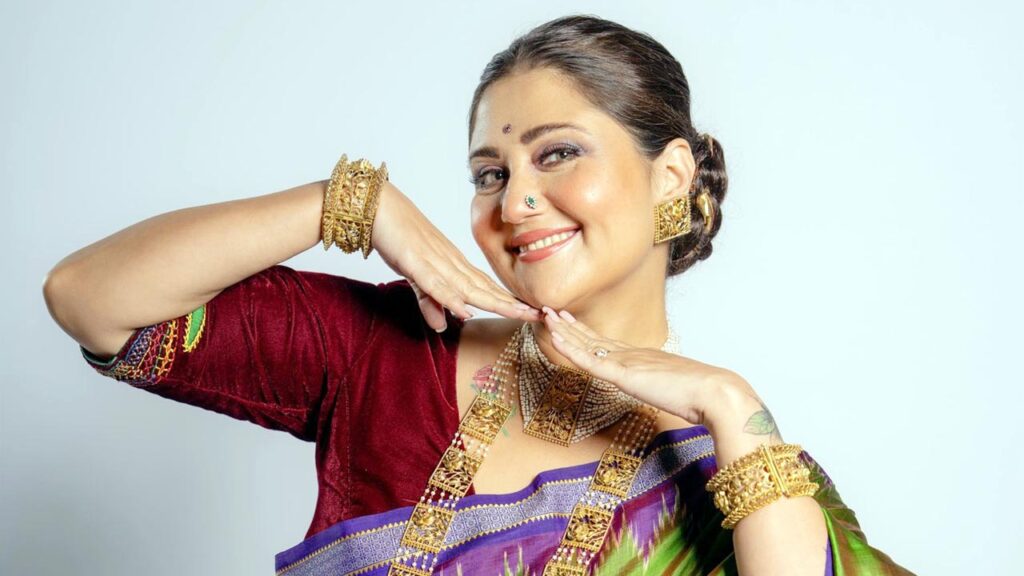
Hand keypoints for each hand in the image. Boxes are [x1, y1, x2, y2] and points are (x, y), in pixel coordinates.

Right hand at [370, 181, 541, 330]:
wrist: (378, 206)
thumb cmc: (398, 237)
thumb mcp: (415, 276)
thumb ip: (429, 300)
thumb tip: (442, 325)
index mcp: (454, 264)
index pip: (487, 287)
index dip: (509, 301)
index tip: (532, 312)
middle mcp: (450, 262)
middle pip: (486, 288)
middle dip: (513, 304)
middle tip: (541, 315)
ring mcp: (434, 261)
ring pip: (468, 286)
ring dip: (493, 302)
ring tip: (519, 314)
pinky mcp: (414, 261)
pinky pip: (434, 282)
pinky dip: (450, 297)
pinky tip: (465, 310)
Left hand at [540, 306, 748, 425]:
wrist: (715, 392)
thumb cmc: (701, 395)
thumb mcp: (673, 389)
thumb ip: (661, 387)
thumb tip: (660, 393)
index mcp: (642, 358)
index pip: (606, 343)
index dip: (584, 331)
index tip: (567, 319)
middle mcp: (631, 354)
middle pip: (592, 338)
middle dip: (568, 325)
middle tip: (548, 310)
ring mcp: (626, 362)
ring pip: (586, 344)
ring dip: (563, 330)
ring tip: (545, 316)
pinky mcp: (623, 374)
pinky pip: (589, 360)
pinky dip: (569, 348)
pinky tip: (555, 338)